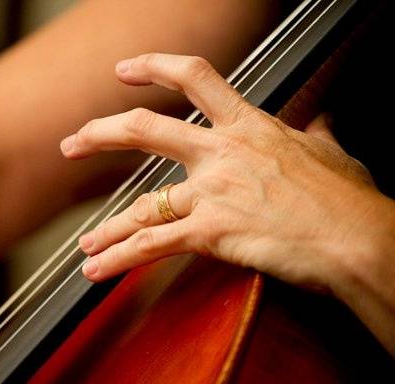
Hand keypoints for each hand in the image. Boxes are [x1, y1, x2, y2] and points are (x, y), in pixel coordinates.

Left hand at [60, 53, 386, 294]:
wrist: (359, 241)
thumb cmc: (348, 201)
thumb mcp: (332, 153)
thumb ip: (315, 134)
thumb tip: (320, 121)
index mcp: (248, 126)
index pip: (195, 77)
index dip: (154, 67)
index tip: (125, 71)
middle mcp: (221, 153)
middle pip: (144, 130)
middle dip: (99, 134)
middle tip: (72, 143)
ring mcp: (212, 191)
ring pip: (141, 202)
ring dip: (107, 226)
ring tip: (85, 242)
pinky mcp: (211, 231)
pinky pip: (152, 244)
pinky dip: (119, 258)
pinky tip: (95, 270)